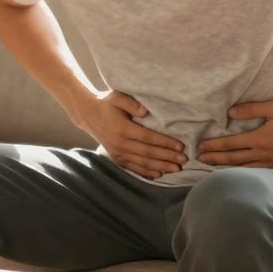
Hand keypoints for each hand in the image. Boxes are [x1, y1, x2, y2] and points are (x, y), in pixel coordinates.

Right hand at [67, 89, 187, 179]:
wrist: (88, 114)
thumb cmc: (106, 103)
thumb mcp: (116, 96)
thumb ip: (130, 102)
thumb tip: (145, 111)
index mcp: (122, 128)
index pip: (148, 137)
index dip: (165, 142)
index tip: (180, 146)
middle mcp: (120, 143)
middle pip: (148, 153)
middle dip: (167, 157)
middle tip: (184, 160)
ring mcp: (117, 153)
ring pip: (142, 163)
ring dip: (160, 166)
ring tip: (176, 169)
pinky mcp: (116, 158)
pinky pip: (133, 168)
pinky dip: (146, 173)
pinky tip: (159, 175)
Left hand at [197, 100, 272, 170]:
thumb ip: (251, 110)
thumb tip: (230, 112)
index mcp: (259, 139)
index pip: (230, 143)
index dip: (214, 145)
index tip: (201, 147)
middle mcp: (263, 154)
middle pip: (233, 159)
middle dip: (215, 159)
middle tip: (200, 160)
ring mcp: (272, 164)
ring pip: (245, 169)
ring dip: (227, 170)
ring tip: (213, 170)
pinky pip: (259, 174)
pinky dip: (246, 176)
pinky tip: (239, 177)